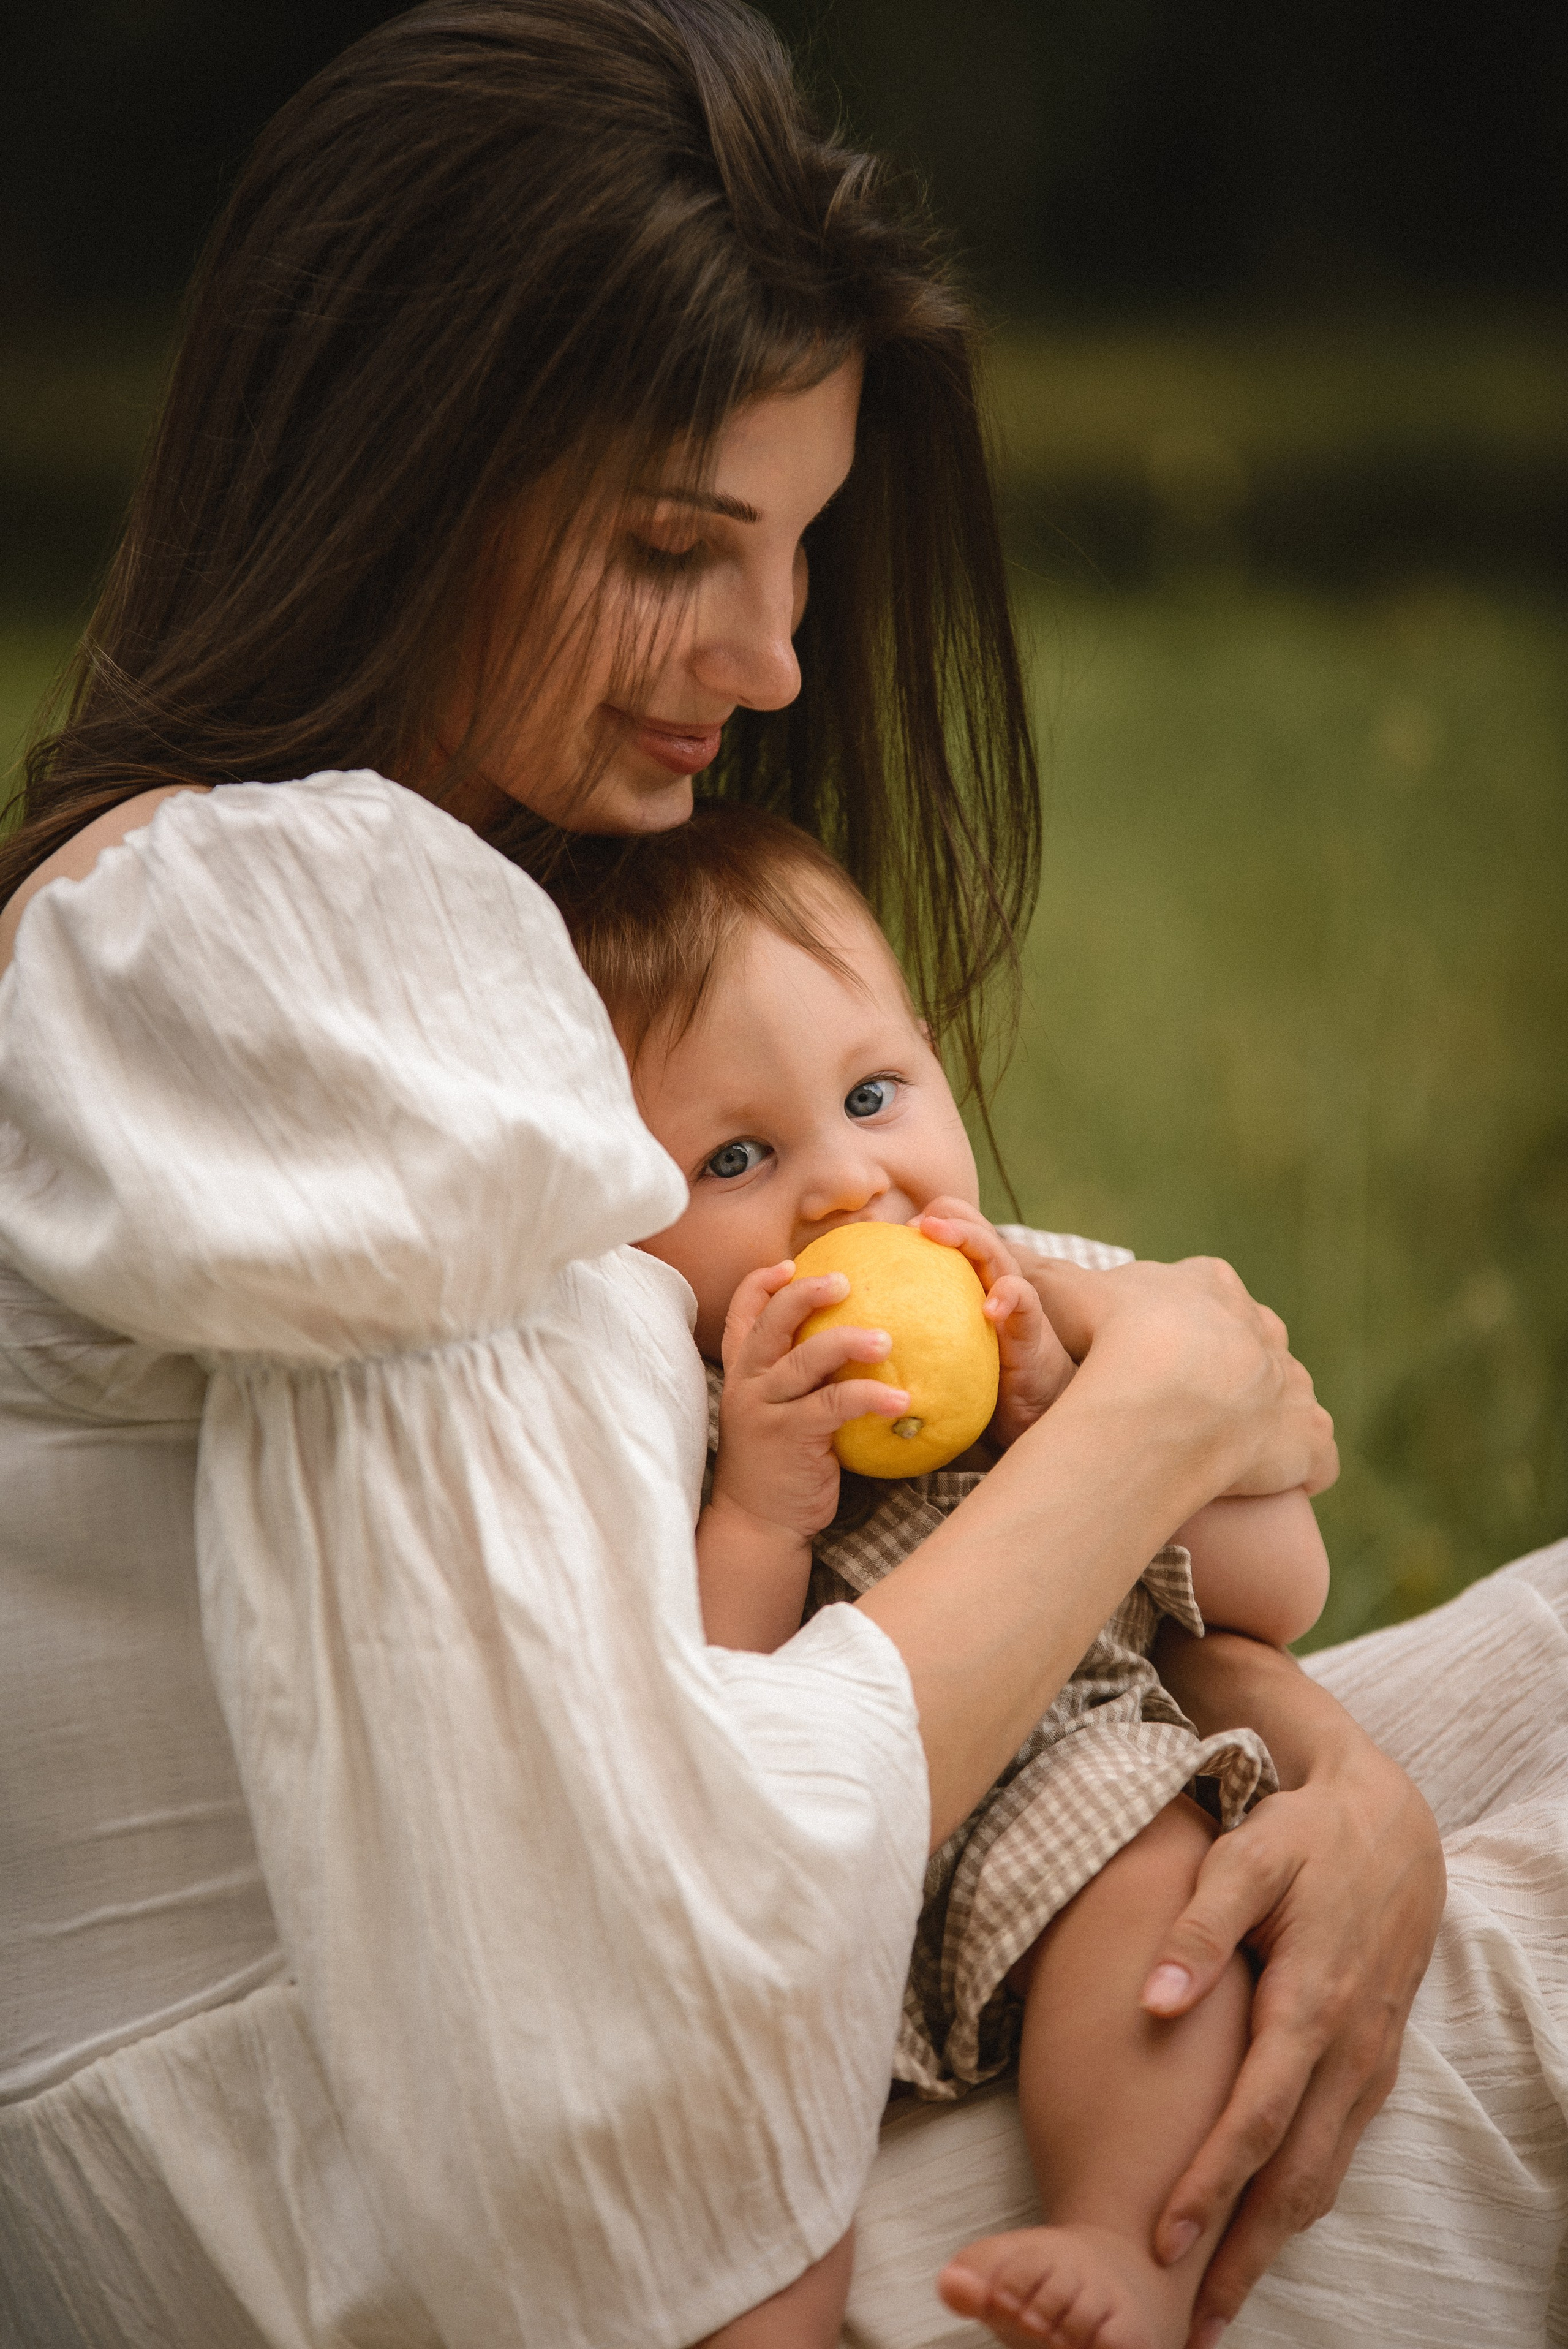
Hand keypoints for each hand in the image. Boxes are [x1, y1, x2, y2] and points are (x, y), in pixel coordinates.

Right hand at [710, 1261, 910, 1541]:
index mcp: (743, 1372)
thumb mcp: (779, 1413)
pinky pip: (833, 1405)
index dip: (761, 1283)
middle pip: (770, 1322)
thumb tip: (857, 1347)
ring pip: (804, 1358)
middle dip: (804, 1293)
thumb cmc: (781, 1465)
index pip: (742, 1313)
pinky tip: (904, 1401)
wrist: (758, 1523)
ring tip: (886, 1339)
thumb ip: (802, 1381)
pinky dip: (869, 1397)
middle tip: (844, 1280)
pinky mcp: (789, 1437)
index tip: (789, 1264)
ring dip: (847, 1341)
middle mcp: (748, 1383)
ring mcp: (765, 1408)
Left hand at [913, 1199, 1075, 1447]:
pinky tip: (989, 1308)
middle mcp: (993, 1281)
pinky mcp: (1031, 1328)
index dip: (927, 1223)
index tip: (893, 1234)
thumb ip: (903, 1331)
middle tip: (913, 1224)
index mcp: (969, 1280)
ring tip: (937, 1233)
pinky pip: (1024, 1301)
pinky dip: (1008, 1296)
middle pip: (974, 1230)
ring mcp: (1014, 1301)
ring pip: (997, 1252)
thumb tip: (842, 1335)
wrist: (1029, 1406)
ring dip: (968, 1236)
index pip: (953, 1233)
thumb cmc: (974, 1375)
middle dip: (946, 1217)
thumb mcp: (935, 1346)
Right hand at [1012, 1251, 1338, 1505]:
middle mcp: (1259, 1325)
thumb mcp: (1061, 1293)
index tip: (1131, 1355)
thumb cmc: (1113, 1335)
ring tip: (1212, 1444)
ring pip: (1278, 1390)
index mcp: (1209, 1284)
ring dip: (1256, 1413)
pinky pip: (1311, 1451)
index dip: (1161, 1324)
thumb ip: (1025, 1269)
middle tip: (1167, 1407)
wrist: (1170, 1394)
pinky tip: (1263, 1478)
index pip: (1192, 1294)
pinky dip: (1294, 1463)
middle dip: (1214, 1368)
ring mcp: (1289, 1381)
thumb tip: (963, 1230)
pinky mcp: (1307, 1437)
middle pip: (1239, 1340)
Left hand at [1138, 1643, 1444, 2341]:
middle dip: (1244, 2249)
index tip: (1164, 2236)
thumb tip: (1154, 2001)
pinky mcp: (1373, 2062)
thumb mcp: (1248, 1857)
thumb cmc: (1303, 1836)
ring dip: (1273, 2238)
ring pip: (1322, 2173)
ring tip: (1221, 2298)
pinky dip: (1301, 2197)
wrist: (1391, 1822)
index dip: (1212, 2182)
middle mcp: (1348, 2048)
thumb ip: (1199, 1928)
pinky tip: (1266, 2227)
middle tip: (1190, 2318)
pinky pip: (1337, 2148)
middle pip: (1295, 2173)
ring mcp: (1367, 2062)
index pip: (1256, 2116)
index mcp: (1311, 2003)